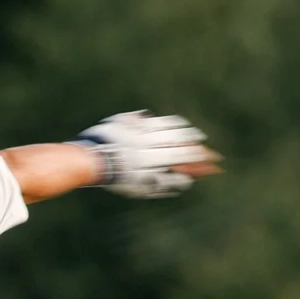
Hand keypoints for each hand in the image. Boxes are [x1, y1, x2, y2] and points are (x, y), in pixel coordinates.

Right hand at [72, 111, 221, 198]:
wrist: (86, 161)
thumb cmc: (98, 140)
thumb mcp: (116, 123)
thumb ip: (134, 119)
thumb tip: (147, 116)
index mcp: (144, 132)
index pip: (173, 130)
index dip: (188, 133)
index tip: (198, 136)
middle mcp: (148, 147)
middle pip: (179, 148)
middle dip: (197, 152)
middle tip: (213, 155)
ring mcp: (146, 166)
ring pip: (175, 165)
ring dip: (192, 167)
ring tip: (205, 169)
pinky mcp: (142, 182)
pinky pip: (164, 182)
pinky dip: (177, 182)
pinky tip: (185, 182)